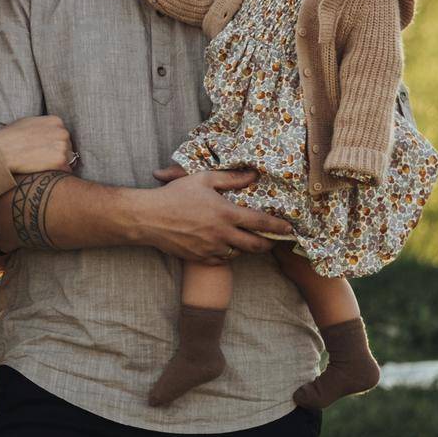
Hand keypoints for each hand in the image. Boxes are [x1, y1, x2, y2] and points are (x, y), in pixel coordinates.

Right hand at [0, 115, 74, 174]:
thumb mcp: (28, 122)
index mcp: (56, 121)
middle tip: (43, 159)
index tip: (45, 150)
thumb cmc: (10, 137)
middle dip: (59, 153)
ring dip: (59, 164)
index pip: (63, 134)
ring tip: (43, 165)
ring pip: (69, 159)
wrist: (3, 150)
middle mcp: (62, 131)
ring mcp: (63, 146)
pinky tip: (46, 171)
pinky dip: (59, 173)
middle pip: (68, 146)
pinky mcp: (60, 161)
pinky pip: (67, 170)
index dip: (54, 144)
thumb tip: (46, 132)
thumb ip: (42, 126)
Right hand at [126, 167, 293, 262]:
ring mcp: (212, 249)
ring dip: (246, 248)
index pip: (261, 223)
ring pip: (239, 254)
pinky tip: (225, 246)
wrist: (148, 218)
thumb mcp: (203, 179)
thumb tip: (252, 176)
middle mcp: (222, 234)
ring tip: (246, 240)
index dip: (278, 226)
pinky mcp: (201, 258)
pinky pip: (222, 261)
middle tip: (272, 240)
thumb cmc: (175, 195)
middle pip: (256, 245)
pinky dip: (227, 254)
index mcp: (226, 214)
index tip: (288, 228)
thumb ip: (231, 179)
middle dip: (268, 243)